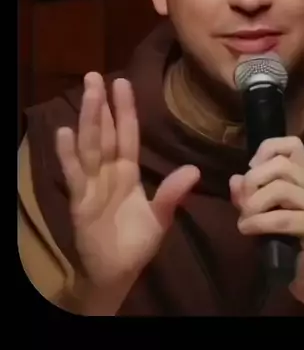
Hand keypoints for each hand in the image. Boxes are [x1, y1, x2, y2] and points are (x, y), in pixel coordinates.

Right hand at [56, 72, 199, 294]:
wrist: (118, 273)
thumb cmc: (136, 243)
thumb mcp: (160, 217)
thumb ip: (172, 194)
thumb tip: (193, 170)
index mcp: (127, 172)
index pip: (127, 135)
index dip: (125, 110)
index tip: (122, 83)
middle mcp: (107, 173)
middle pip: (104, 133)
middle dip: (100, 105)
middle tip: (94, 76)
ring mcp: (91, 185)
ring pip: (89, 147)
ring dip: (87, 120)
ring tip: (88, 93)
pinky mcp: (79, 202)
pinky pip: (74, 175)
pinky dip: (68, 155)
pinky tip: (64, 132)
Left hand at [230, 136, 303, 310]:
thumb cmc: (289, 245)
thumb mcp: (264, 214)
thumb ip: (249, 195)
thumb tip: (234, 179)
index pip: (291, 144)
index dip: (266, 151)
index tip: (250, 172)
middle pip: (282, 164)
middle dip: (253, 180)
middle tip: (243, 203)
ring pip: (282, 188)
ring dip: (254, 204)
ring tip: (245, 219)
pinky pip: (283, 218)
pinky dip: (259, 222)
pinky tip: (248, 230)